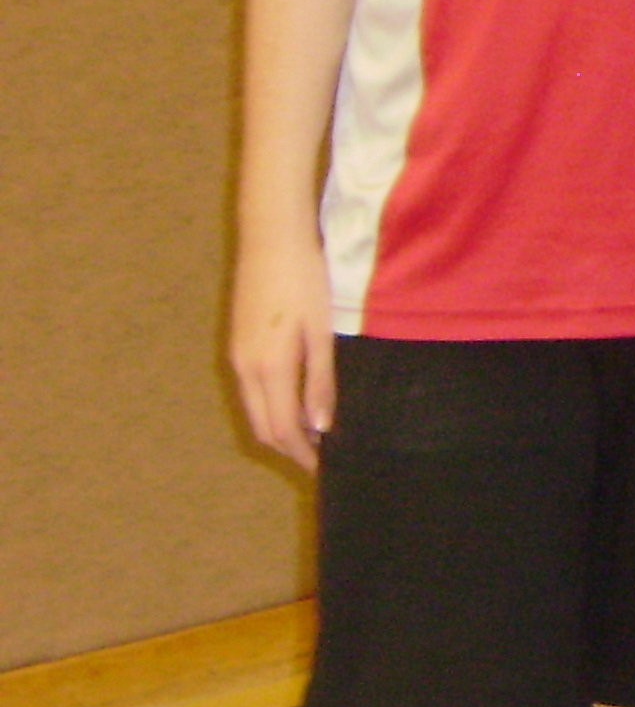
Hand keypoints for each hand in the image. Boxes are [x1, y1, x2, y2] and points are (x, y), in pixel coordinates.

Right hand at [229, 222, 334, 470]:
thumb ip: (320, 380)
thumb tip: (320, 426)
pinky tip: (295, 401)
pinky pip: (252, 389)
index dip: (302, 453)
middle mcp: (245, 367)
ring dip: (279, 427)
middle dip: (289, 447)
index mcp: (268, 368)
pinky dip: (271, 405)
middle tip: (320, 460)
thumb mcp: (322, 332)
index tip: (325, 468)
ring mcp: (237, 355)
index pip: (281, 428)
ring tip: (311, 436)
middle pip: (262, 425)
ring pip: (255, 408)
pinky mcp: (238, 342)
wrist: (271, 238)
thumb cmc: (305, 280)